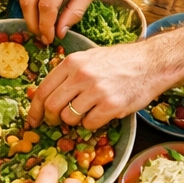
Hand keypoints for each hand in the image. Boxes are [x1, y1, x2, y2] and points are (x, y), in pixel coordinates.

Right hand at [17, 0, 111, 42]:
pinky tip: (36, 5)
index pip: (46, 7)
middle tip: (42, 35)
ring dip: (27, 12)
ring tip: (39, 23)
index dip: (46, 27)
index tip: (50, 39)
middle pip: (28, 2)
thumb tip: (60, 32)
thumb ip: (75, 10)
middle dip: (33, 23)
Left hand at [27, 40, 157, 129]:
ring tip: (87, 111)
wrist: (151, 63)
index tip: (33, 120)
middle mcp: (81, 75)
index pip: (43, 90)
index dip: (35, 109)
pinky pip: (89, 124)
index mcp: (72, 62)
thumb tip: (47, 95)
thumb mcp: (89, 58)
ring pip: (69, 118)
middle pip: (52, 106)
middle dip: (51, 119)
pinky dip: (92, 123)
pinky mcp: (111, 106)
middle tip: (56, 122)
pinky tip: (101, 113)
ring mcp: (96, 91)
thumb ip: (68, 73)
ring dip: (74, 120)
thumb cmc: (119, 61)